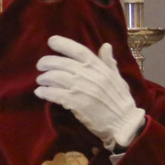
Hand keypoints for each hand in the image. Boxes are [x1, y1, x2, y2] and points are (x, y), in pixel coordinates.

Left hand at [33, 35, 145, 149]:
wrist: (124, 123)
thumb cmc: (120, 100)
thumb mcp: (117, 78)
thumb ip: (108, 62)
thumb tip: (106, 45)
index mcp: (100, 68)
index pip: (79, 50)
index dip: (63, 44)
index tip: (51, 41)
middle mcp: (90, 75)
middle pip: (62, 63)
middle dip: (47, 62)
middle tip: (40, 65)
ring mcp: (82, 89)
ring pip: (55, 77)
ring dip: (44, 78)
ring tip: (41, 81)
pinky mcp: (76, 103)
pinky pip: (54, 94)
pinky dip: (44, 92)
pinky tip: (40, 92)